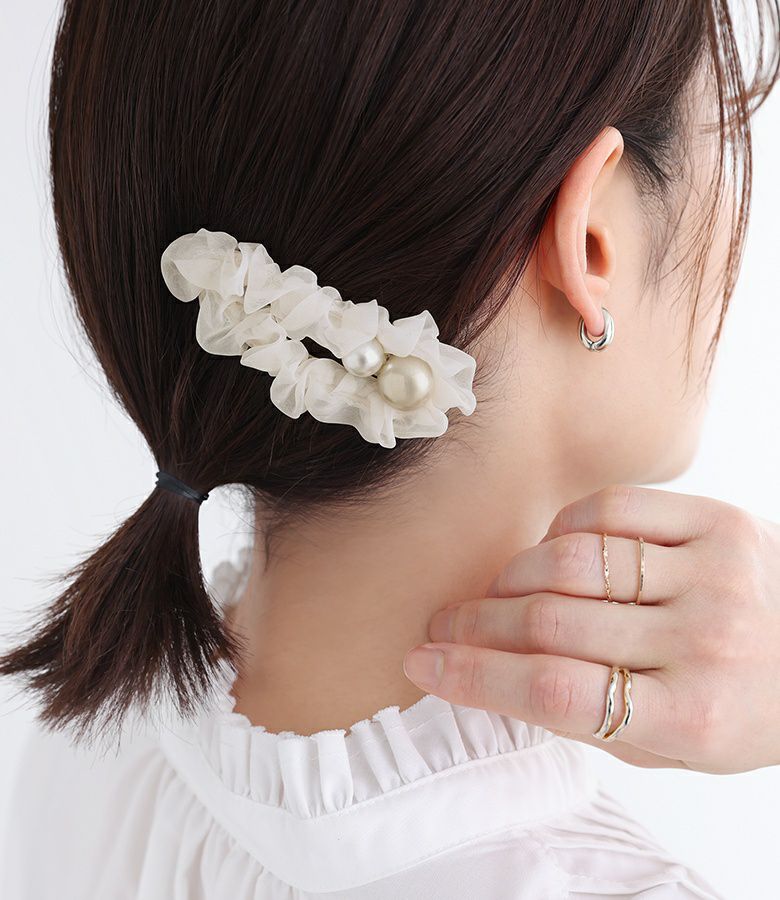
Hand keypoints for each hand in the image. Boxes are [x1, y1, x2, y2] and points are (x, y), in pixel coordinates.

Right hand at [403, 485, 779, 772]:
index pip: (558, 693)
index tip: (426, 662)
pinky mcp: (718, 522)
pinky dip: (564, 532)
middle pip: (553, 624)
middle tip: (443, 624)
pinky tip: (555, 554)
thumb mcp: (672, 747)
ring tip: (495, 594)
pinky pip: (610, 510)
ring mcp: (714, 575)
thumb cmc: (740, 707)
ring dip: (511, 578)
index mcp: (695, 718)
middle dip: (476, 625)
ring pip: (572, 562)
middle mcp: (706, 643)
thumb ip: (591, 716)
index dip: (476, 676)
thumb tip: (491, 673)